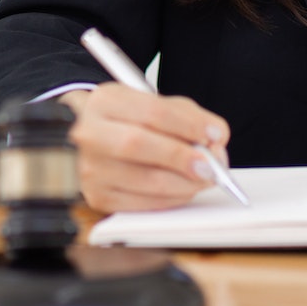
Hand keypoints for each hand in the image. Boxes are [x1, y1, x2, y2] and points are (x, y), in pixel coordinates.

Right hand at [59, 84, 231, 212]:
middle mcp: (90, 133)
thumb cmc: (128, 121)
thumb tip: (216, 137)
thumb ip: (187, 116)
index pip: (151, 111)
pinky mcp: (98, 196)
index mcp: (106, 101)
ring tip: (204, 178)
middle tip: (211, 165)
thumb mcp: (153, 104)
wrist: (91, 139)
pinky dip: (171, 199)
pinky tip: (183, 189)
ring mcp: (91, 168)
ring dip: (184, 183)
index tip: (215, 135)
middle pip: (138, 144)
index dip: (188, 125)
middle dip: (182, 157)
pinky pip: (142, 204)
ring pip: (144, 180)